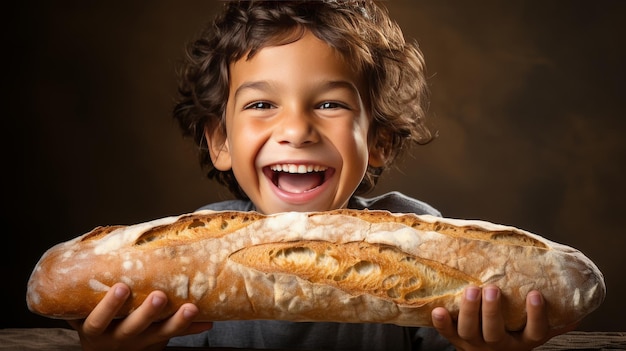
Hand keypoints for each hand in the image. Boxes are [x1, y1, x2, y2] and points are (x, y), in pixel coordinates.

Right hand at [67, 283, 212, 350]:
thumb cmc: (97, 320)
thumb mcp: (84, 310)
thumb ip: (88, 287)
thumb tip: (92, 244)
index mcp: (95, 330)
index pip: (97, 321)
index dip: (108, 306)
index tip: (121, 287)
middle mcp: (117, 339)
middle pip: (132, 328)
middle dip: (147, 313)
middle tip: (160, 295)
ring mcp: (139, 343)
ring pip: (159, 334)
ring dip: (177, 322)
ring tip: (191, 307)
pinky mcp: (157, 344)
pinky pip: (176, 337)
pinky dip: (192, 329)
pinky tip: (207, 321)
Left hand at [431, 285, 576, 350]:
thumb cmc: (515, 333)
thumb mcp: (535, 330)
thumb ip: (553, 320)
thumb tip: (577, 306)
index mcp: (524, 341)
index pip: (535, 331)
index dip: (536, 315)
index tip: (535, 294)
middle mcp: (500, 345)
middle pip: (495, 332)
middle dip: (492, 311)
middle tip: (491, 289)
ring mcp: (476, 344)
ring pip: (470, 331)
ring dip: (468, 311)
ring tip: (470, 290)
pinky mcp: (457, 340)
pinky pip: (447, 333)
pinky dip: (441, 323)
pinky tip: (437, 310)